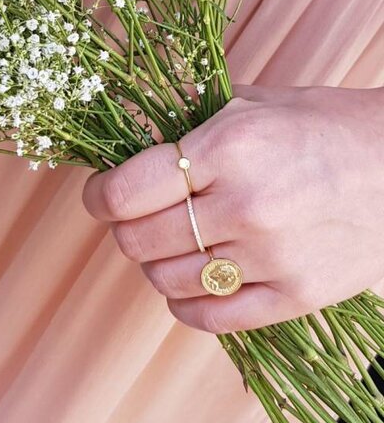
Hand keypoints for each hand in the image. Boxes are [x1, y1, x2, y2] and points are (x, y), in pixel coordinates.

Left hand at [82, 85, 383, 332]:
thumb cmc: (324, 126)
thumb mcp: (253, 105)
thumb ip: (187, 123)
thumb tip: (129, 140)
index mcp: (229, 148)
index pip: (125, 192)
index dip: (97, 196)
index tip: (99, 194)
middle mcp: (246, 205)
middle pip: (137, 239)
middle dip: (123, 229)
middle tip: (135, 217)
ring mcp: (271, 257)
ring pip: (166, 280)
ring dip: (153, 263)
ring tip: (169, 244)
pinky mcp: (295, 296)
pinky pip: (210, 318)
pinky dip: (184, 304)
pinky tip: (191, 282)